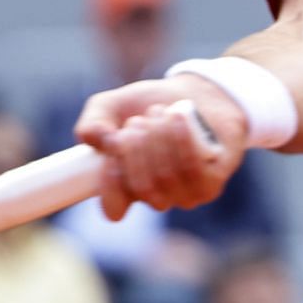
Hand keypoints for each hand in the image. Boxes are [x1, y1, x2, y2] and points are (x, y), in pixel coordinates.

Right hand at [74, 79, 248, 220]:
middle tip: (137, 121)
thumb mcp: (111, 106)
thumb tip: (97, 141)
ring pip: (166, 177)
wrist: (199, 93)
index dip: (109, 182)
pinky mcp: (210, 185)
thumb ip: (92, 123)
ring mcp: (184, 195)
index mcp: (126, 188)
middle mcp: (155, 198)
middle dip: (135, 147)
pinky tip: (177, 117)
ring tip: (159, 112)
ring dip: (159, 137)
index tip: (111, 145)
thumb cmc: (150, 105)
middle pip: (140, 187)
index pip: (113, 208)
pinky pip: (192, 171)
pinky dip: (182, 140)